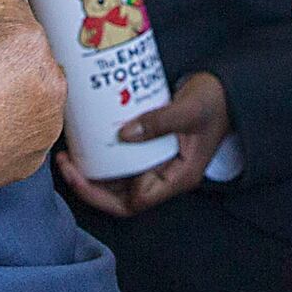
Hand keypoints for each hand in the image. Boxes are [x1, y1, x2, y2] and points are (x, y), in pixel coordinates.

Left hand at [55, 72, 230, 218]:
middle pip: (119, 193)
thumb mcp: (190, 110)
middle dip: (88, 181)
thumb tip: (123, 134)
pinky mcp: (151, 144)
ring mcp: (156, 161)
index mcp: (177, 178)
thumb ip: (160, 122)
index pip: (132, 202)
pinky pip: (123, 154)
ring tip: (70, 147)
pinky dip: (105, 148)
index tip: (77, 172)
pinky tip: (88, 133)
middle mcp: (164, 174)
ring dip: (93, 165)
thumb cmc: (215, 101)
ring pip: (118, 174)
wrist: (228, 88)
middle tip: (63, 158)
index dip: (100, 194)